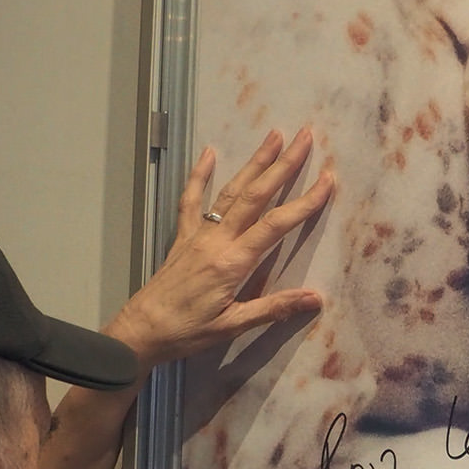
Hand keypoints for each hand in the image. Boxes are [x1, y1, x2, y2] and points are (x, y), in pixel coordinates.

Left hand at [105, 128, 335, 374]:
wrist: (141, 330)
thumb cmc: (187, 332)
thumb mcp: (233, 326)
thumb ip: (273, 308)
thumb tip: (315, 298)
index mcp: (233, 262)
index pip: (276, 225)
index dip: (305, 202)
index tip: (327, 180)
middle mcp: (217, 240)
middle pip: (256, 195)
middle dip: (282, 165)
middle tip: (304, 137)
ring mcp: (198, 234)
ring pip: (230, 190)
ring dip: (254, 162)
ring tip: (273, 136)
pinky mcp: (182, 236)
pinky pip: (191, 200)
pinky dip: (199, 174)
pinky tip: (208, 152)